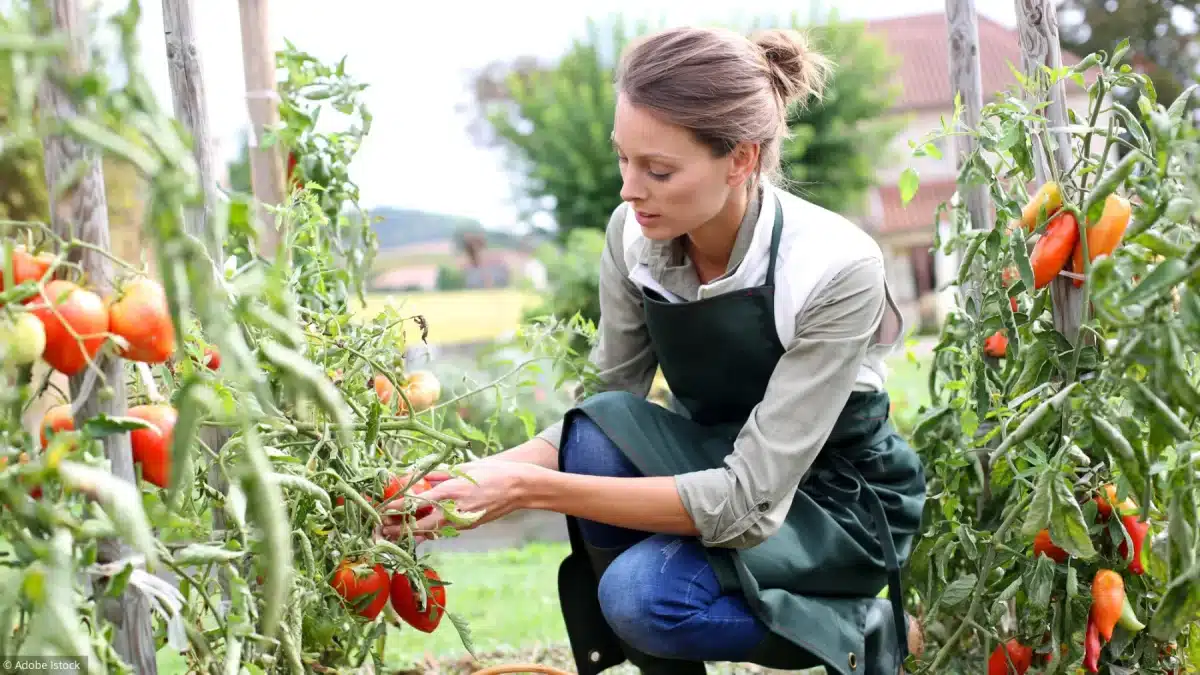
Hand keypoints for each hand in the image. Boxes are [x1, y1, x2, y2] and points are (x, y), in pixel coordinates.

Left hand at [377, 460, 541, 542]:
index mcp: (451, 491)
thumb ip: (438, 475)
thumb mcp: (463, 468)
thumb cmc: (492, 472)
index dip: (396, 508)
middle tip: (380, 531)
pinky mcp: (468, 526)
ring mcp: (462, 521)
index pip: (416, 502)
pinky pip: (444, 529)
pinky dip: (429, 530)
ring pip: (430, 531)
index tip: (381, 510)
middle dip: (398, 529)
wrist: (519, 487)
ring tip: (393, 532)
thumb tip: (415, 475)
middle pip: (419, 525)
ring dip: (411, 532)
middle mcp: (454, 509)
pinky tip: (418, 529)